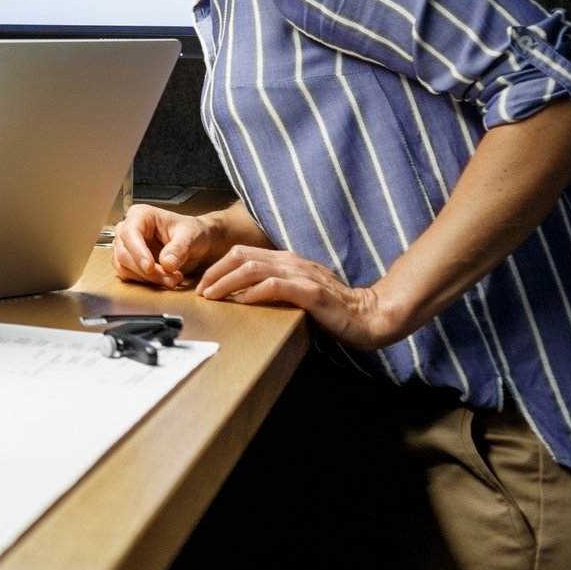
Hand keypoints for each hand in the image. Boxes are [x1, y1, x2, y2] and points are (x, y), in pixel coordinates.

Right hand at [109, 203, 228, 288]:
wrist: (195, 243)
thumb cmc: (192, 232)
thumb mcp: (191, 236)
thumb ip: (179, 248)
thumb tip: (166, 263)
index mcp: (140, 215)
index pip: (129, 233)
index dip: (137, 252)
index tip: (150, 267)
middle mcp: (128, 229)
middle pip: (124, 253)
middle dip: (147, 271)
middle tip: (170, 278)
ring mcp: (126, 246)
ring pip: (124, 267)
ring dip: (147, 279)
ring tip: (172, 279)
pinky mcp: (129, 261)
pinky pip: (129, 275)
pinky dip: (145, 282)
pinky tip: (164, 279)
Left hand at [197, 246, 404, 350]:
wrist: (369, 315)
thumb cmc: (334, 307)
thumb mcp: (298, 290)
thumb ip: (274, 286)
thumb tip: (241, 294)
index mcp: (287, 260)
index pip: (242, 254)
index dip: (218, 267)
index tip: (204, 284)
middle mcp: (291, 262)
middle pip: (241, 257)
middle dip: (215, 272)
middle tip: (201, 290)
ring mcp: (301, 275)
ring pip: (252, 268)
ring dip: (227, 282)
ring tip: (213, 295)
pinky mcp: (311, 292)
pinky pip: (276, 286)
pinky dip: (255, 292)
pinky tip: (243, 301)